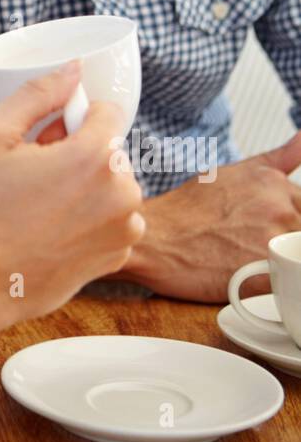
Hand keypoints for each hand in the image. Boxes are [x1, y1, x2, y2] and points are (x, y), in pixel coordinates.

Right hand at [0, 62, 145, 334]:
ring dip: (88, 188)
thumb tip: (72, 69)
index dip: (73, 120)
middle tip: (35, 176)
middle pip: (110, 151)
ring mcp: (124, 229)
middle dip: (79, 155)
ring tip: (42, 205)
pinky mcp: (118, 257)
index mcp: (96, 157)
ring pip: (113, 186)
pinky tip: (53, 230)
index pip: (108, 113)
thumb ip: (38, 94)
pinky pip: (113, 220)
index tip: (46, 140)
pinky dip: (90, 219)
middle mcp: (122, 193)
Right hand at [124, 132, 300, 301]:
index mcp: (274, 183)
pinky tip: (248, 277)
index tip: (266, 226)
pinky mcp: (266, 277)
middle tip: (249, 243)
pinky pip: (288, 285)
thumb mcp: (235, 171)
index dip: (289, 220)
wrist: (154, 239)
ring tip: (246, 259)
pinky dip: (275, 285)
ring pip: (296, 258)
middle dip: (285, 240)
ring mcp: (274, 242)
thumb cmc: (187, 208)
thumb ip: (280, 157)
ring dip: (280, 262)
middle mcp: (279, 208)